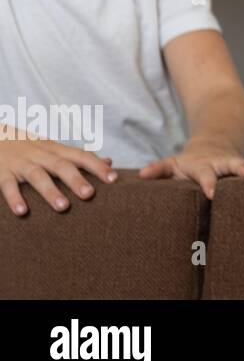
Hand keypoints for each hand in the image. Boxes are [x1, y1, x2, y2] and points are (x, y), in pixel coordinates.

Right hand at [0, 124, 116, 216]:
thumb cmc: (30, 148)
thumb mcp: (55, 149)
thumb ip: (79, 157)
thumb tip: (109, 162)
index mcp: (56, 149)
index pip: (82, 156)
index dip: (98, 166)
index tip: (114, 179)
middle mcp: (40, 154)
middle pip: (61, 165)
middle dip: (76, 179)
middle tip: (90, 195)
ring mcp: (20, 163)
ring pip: (37, 175)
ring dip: (50, 191)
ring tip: (64, 207)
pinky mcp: (1, 172)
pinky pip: (7, 185)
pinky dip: (15, 198)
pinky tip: (23, 212)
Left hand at [139, 141, 243, 199]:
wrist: (212, 144)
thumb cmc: (189, 162)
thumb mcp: (173, 164)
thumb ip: (160, 169)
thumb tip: (143, 175)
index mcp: (205, 165)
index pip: (206, 175)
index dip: (209, 183)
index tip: (212, 193)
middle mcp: (225, 162)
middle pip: (237, 165)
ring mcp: (241, 161)